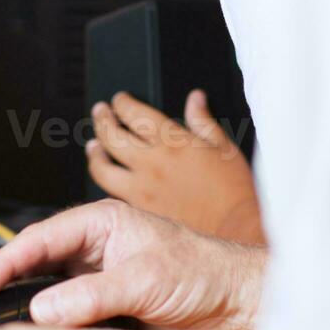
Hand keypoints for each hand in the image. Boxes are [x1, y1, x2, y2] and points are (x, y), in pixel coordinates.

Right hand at [0, 199, 264, 329]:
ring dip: (7, 300)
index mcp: (99, 222)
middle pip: (28, 261)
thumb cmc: (205, 270)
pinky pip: (61, 311)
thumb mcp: (144, 278)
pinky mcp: (104, 303)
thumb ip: (92, 294)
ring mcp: (96, 275)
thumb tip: (44, 308)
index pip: (36, 240)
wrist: (238, 301)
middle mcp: (93, 245)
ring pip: (39, 286)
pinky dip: (36, 320)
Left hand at [89, 91, 264, 245]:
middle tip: (100, 112)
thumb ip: (203, 121)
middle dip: (102, 119)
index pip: (135, 113)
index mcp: (173, 142)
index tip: (119, 100)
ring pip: (103, 167)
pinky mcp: (139, 210)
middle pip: (112, 135)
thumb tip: (195, 98)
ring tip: (93, 145)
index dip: (122, 103)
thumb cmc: (234, 190)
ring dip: (95, 152)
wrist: (235, 231)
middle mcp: (152, 163)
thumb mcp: (223, 147)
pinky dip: (105, 182)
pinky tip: (106, 178)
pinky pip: (111, 193)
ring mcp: (142, 188)